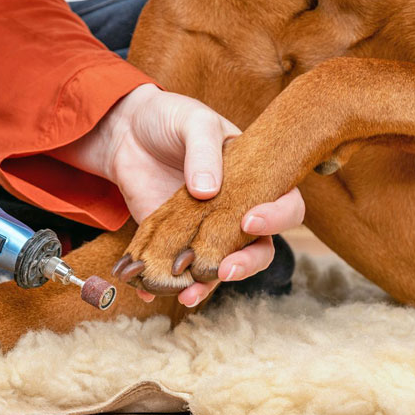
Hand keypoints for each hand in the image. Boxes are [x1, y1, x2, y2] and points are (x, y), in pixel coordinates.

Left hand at [51, 84, 304, 305]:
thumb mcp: (192, 122)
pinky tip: (147, 291)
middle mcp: (237, 209)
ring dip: (206, 285)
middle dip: (246, 264)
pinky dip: (164, 283)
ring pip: (218, 266)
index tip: (250, 221)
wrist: (128, 132)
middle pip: (259, 247)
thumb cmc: (171, 119)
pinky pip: (176, 267)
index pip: (285, 204)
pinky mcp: (173, 239)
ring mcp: (205, 228)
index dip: (276, 217)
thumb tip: (207, 191)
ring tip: (186, 295)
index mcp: (256, 177)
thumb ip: (203, 151)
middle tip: (223, 270)